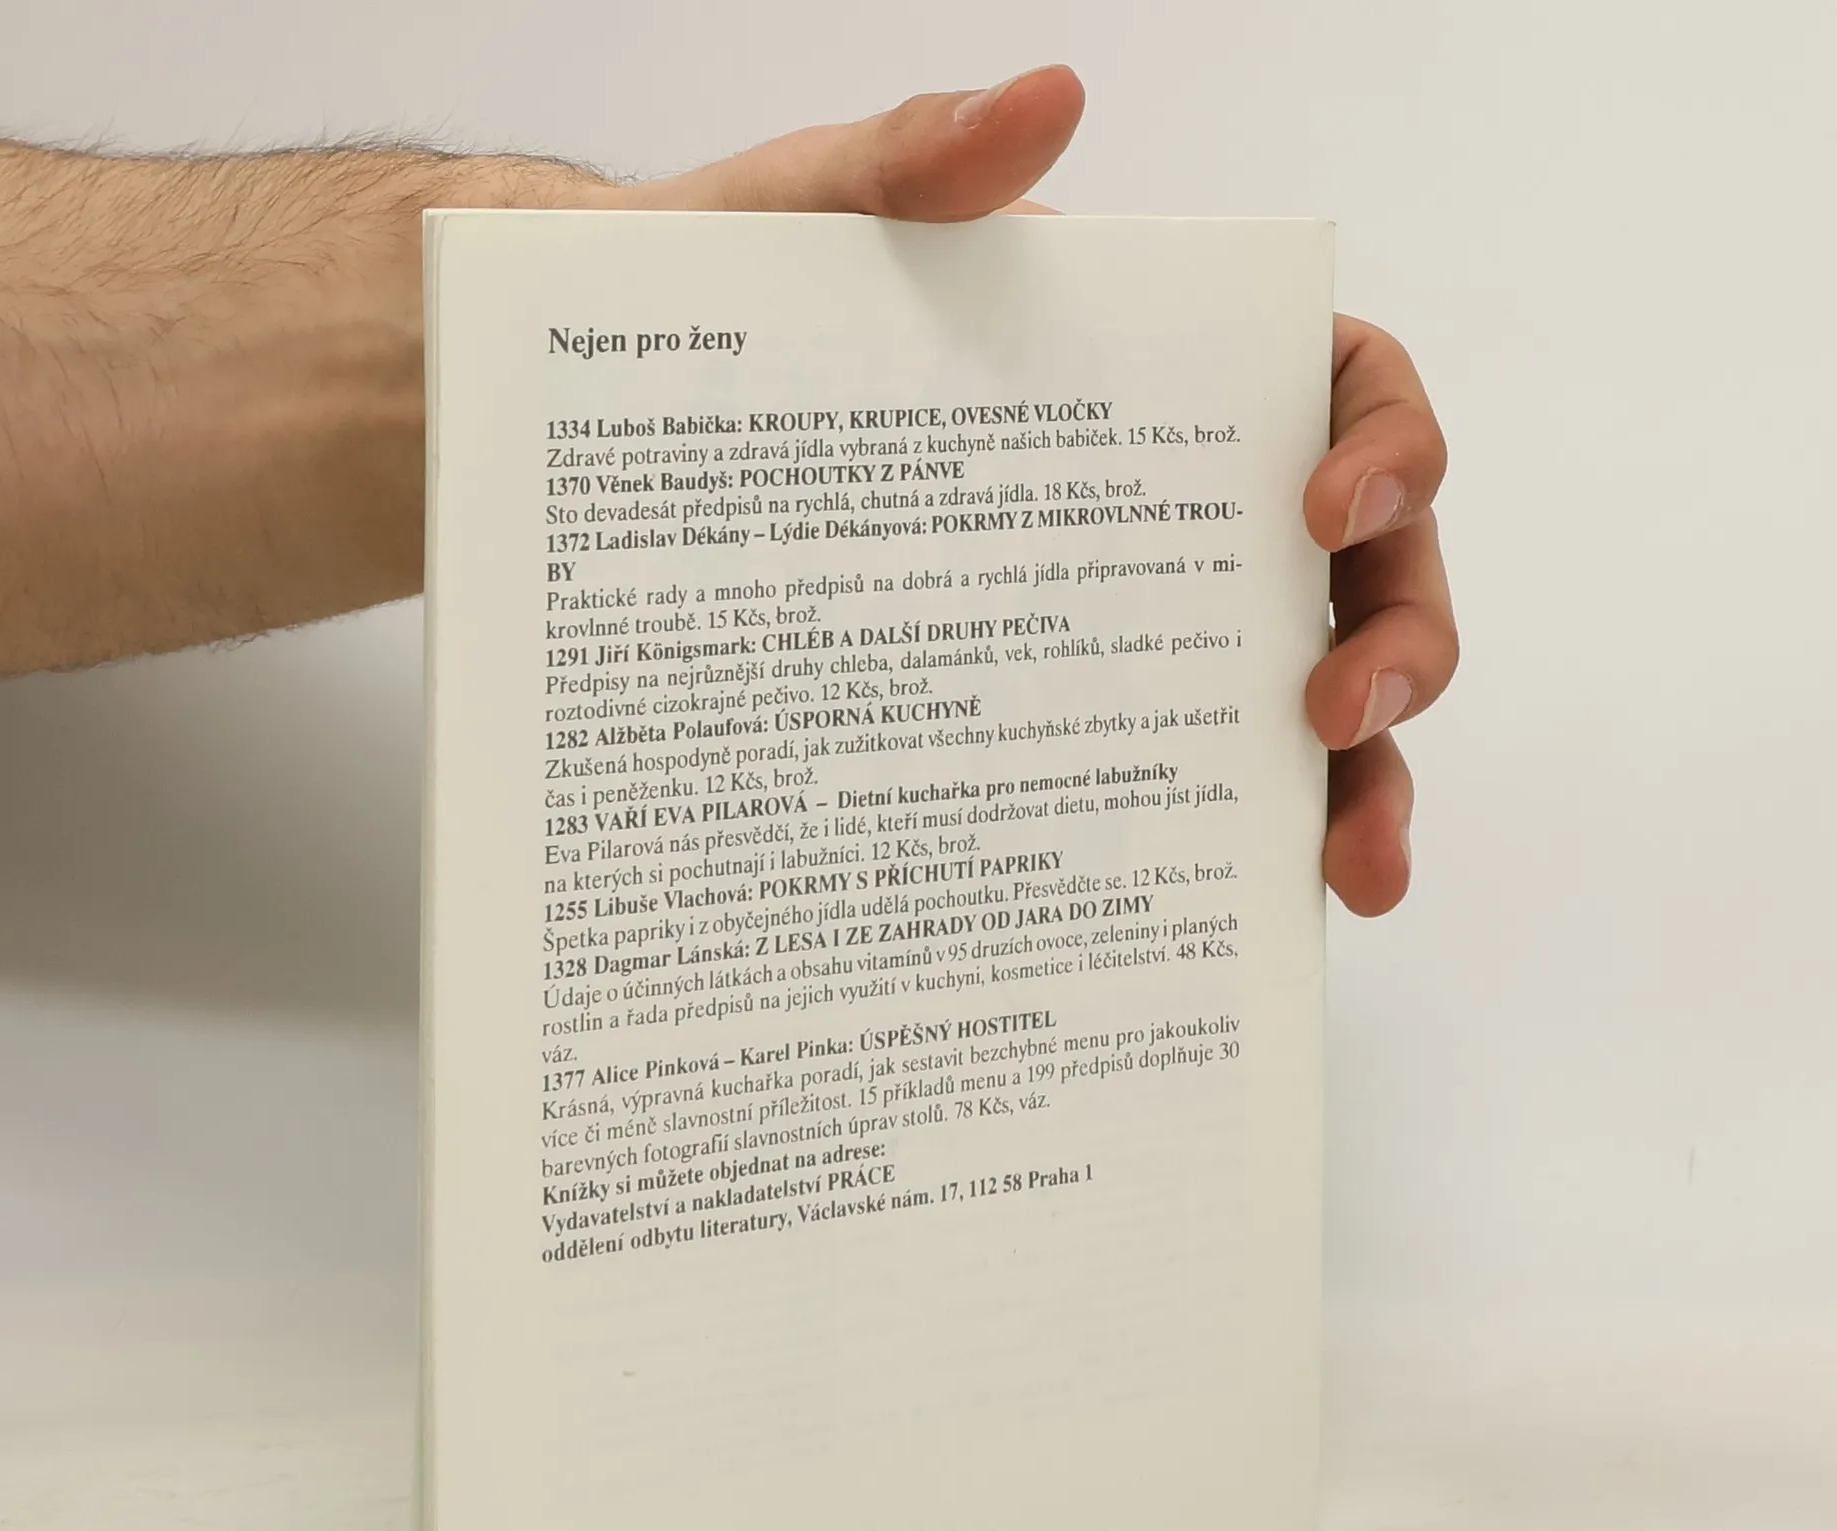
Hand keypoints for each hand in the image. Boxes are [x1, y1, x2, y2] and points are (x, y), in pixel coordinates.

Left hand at [594, 64, 1454, 915]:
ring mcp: (1139, 637)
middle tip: (1342, 713)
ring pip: (1312, 709)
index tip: (1322, 507)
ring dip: (1361, 787)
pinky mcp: (1076, 733)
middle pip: (1369, 572)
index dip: (1388, 445)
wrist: (648, 447)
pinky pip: (1195, 794)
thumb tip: (1042, 105)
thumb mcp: (814, 233)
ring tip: (1351, 867)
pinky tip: (1248, 911)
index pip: (1344, 388)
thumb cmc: (753, 327)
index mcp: (1168, 377)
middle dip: (1397, 644)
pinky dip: (1244, 853)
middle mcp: (1181, 515)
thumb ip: (917, 168)